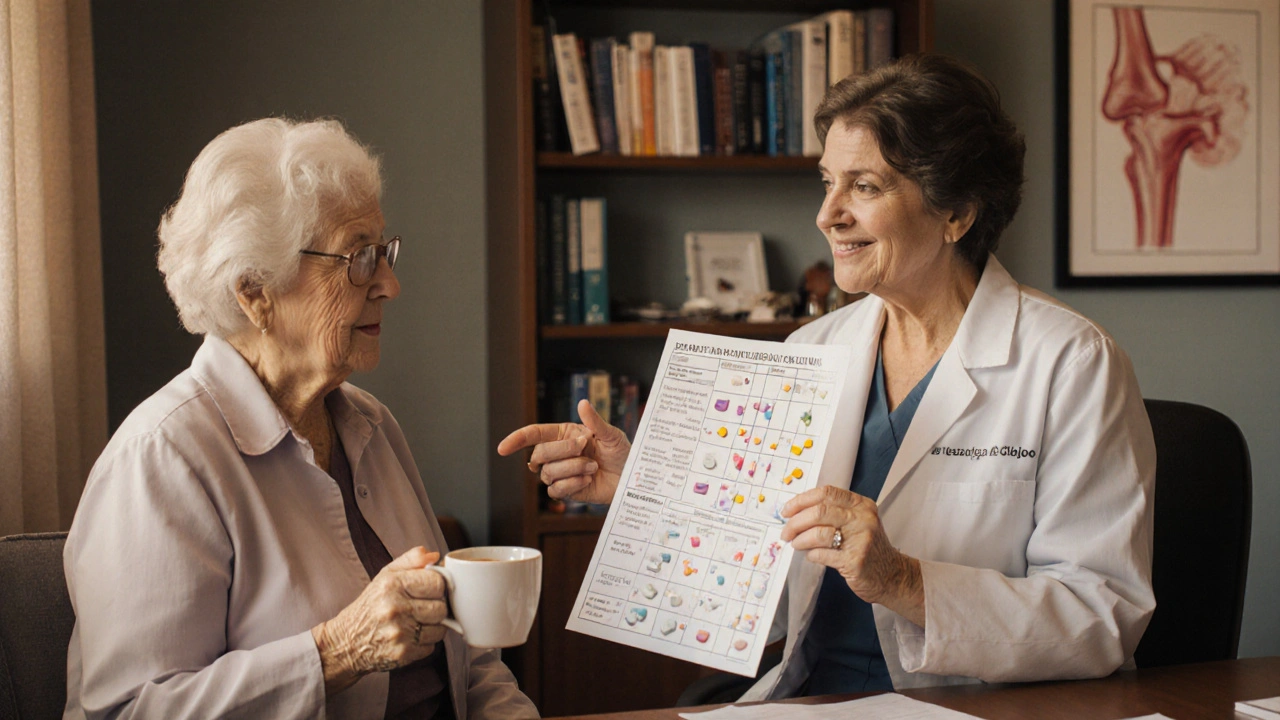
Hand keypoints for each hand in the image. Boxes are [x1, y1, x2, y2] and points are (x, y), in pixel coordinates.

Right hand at [311, 547, 449, 694]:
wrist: (347, 641)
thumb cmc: (370, 606)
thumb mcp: (385, 576)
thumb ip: (411, 560)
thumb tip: (435, 556)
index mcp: (392, 585)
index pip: (437, 582)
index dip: (438, 586)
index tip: (430, 590)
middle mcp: (395, 608)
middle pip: (441, 607)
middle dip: (435, 607)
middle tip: (421, 608)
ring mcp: (399, 633)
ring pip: (440, 629)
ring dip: (432, 627)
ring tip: (415, 623)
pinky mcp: (403, 653)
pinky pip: (431, 646)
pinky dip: (424, 643)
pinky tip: (409, 637)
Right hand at [496, 398, 629, 504]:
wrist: (630, 479)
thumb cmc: (621, 453)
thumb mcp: (611, 434)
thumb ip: (594, 421)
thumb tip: (582, 403)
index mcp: (563, 434)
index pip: (533, 435)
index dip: (516, 440)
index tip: (503, 448)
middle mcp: (557, 453)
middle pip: (539, 454)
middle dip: (563, 451)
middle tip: (586, 448)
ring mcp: (560, 473)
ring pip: (548, 473)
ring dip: (573, 468)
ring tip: (593, 467)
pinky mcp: (566, 491)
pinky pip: (557, 490)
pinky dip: (573, 484)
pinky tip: (588, 479)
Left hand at [781, 486, 925, 626]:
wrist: (893, 575)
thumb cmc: (868, 548)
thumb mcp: (857, 522)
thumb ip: (833, 513)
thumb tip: (795, 513)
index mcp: (861, 505)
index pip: (827, 493)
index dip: (801, 500)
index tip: (787, 511)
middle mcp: (863, 519)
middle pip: (820, 511)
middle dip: (796, 522)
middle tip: (786, 532)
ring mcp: (861, 540)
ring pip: (818, 533)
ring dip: (801, 540)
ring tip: (796, 545)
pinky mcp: (855, 561)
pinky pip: (823, 554)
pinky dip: (811, 554)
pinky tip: (812, 556)